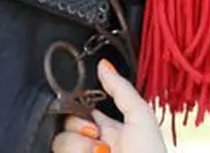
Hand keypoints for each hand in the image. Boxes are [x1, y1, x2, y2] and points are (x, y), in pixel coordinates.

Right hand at [51, 60, 167, 152]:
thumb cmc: (150, 152)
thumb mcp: (140, 115)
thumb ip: (120, 89)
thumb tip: (102, 64)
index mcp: (109, 129)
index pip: (80, 112)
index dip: (76, 108)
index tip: (83, 108)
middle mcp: (92, 145)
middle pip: (64, 127)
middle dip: (77, 129)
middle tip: (96, 135)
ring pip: (59, 143)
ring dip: (78, 146)